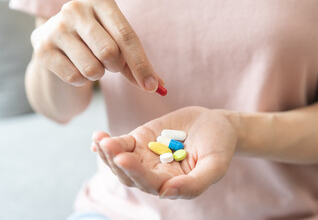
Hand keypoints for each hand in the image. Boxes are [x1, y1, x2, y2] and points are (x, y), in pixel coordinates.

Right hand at [31, 0, 161, 90]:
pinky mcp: (42, 49)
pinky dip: (81, 80)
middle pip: (110, 52)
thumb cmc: (95, 43)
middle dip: (117, 67)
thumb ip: (138, 63)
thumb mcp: (118, 44)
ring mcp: (55, 27)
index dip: (142, 65)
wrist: (57, 48)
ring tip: (91, 62)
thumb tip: (160, 88)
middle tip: (110, 63)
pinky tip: (75, 67)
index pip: (127, 36)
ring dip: (98, 74)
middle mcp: (74, 8)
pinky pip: (75, 77)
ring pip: (93, 68)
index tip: (152, 86)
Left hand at [92, 107, 238, 198]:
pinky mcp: (141, 140)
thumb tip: (166, 194)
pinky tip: (97, 139)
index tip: (123, 158)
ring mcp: (146, 156)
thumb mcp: (215, 166)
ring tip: (100, 139)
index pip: (149, 182)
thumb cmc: (220, 146)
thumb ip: (194, 183)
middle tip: (107, 145)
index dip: (135, 172)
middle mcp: (154, 173)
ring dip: (108, 151)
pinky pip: (122, 143)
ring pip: (122, 159)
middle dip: (116, 160)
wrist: (217, 125)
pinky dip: (110, 143)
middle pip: (129, 173)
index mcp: (171, 183)